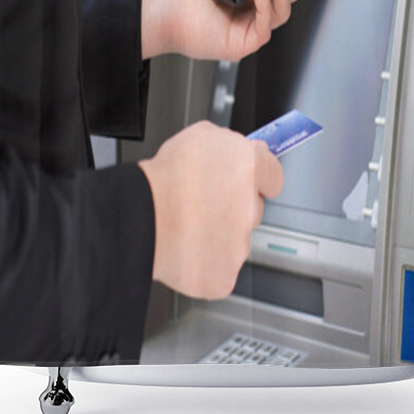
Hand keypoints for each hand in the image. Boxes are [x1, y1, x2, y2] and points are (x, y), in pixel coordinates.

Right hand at [137, 121, 282, 299]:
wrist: (139, 217)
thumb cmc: (163, 178)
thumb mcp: (200, 137)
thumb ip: (231, 144)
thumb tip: (247, 150)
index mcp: (250, 168)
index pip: (274, 176)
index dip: (259, 179)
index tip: (250, 182)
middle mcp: (251, 207)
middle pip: (253, 209)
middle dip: (235, 208)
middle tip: (205, 204)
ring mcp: (240, 245)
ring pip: (236, 241)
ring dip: (219, 235)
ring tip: (187, 226)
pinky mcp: (225, 275)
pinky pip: (220, 269)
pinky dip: (205, 263)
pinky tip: (186, 250)